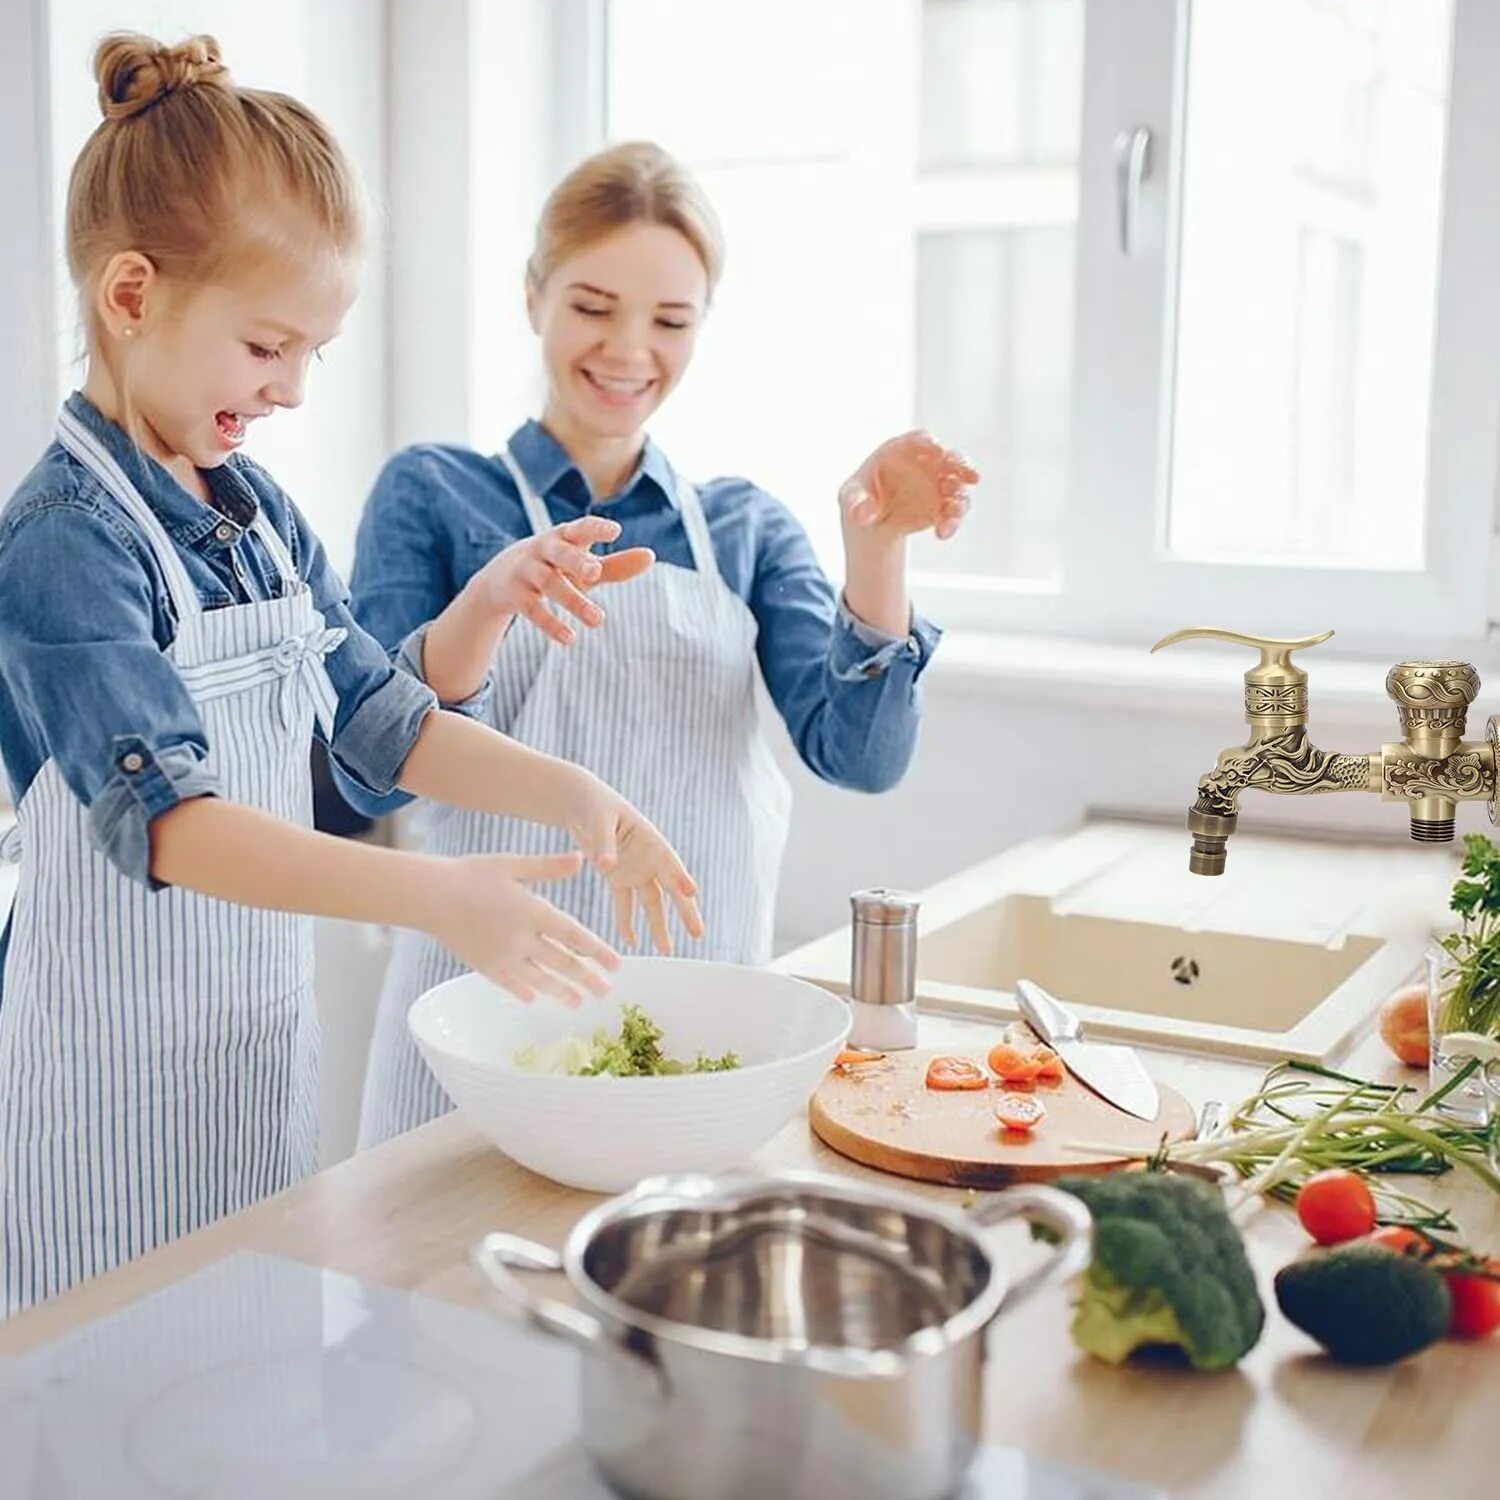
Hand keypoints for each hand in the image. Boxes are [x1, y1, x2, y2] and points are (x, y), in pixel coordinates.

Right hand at [426, 850, 619, 1003]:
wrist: (430, 895)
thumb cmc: (472, 874)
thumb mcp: (513, 864)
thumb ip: (548, 867)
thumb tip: (580, 859)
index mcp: (531, 910)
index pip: (573, 935)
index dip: (597, 951)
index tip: (616, 964)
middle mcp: (520, 938)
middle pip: (561, 963)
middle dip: (586, 978)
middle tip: (606, 991)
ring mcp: (501, 955)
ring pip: (539, 978)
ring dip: (561, 991)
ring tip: (579, 1002)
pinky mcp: (483, 965)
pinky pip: (510, 983)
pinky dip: (526, 991)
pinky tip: (538, 997)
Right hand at [473, 517, 654, 644]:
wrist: (499, 580)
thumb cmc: (555, 568)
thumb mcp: (582, 565)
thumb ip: (616, 564)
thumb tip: (650, 556)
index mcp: (564, 537)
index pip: (580, 529)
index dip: (596, 529)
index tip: (615, 531)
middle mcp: (543, 550)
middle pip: (560, 554)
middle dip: (576, 561)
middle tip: (595, 572)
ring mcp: (527, 572)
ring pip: (550, 585)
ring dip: (573, 602)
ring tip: (598, 620)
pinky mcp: (516, 596)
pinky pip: (533, 610)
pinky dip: (551, 624)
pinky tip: (570, 638)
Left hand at [566, 774, 703, 952]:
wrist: (580, 802)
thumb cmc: (594, 804)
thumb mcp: (599, 819)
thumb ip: (604, 842)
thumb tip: (605, 865)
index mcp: (649, 839)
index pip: (669, 862)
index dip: (681, 877)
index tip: (692, 892)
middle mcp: (647, 858)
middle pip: (670, 889)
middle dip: (684, 911)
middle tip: (698, 934)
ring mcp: (634, 869)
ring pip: (651, 902)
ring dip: (658, 925)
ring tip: (666, 949)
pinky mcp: (617, 877)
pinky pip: (625, 904)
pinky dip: (627, 922)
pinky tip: (632, 942)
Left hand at [839, 431, 978, 542]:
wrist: (870, 520)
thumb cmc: (859, 497)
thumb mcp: (851, 497)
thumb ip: (856, 502)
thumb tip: (862, 513)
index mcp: (901, 451)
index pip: (919, 440)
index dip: (929, 443)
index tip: (937, 450)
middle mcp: (925, 464)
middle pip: (949, 458)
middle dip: (961, 465)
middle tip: (970, 475)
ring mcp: (936, 485)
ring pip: (958, 487)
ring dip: (960, 498)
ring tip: (954, 512)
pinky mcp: (941, 508)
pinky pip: (953, 514)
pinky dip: (951, 523)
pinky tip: (942, 534)